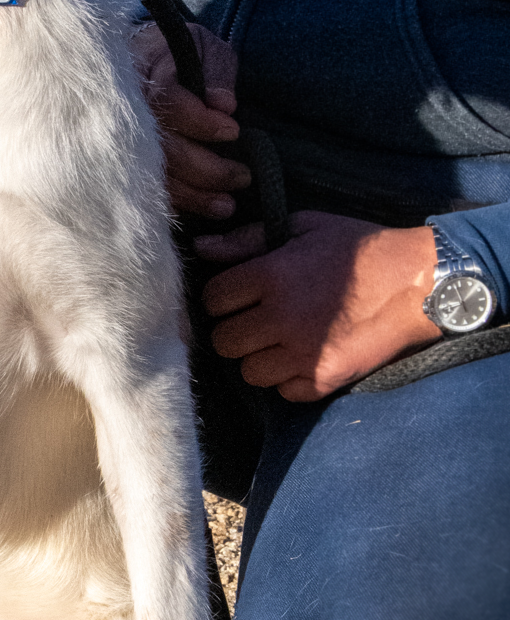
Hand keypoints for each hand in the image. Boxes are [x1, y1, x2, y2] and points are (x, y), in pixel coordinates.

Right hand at [131, 22, 249, 217]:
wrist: (139, 59)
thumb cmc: (178, 52)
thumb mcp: (204, 46)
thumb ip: (216, 71)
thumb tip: (224, 104)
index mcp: (143, 69)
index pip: (168, 101)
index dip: (200, 121)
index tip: (233, 130)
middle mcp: (124, 106)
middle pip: (161, 147)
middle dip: (206, 168)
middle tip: (242, 175)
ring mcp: (117, 134)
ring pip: (152, 174)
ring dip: (192, 195)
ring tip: (226, 204)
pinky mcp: (119, 158)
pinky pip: (141, 188)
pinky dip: (171, 203)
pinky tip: (198, 208)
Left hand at [197, 211, 441, 400]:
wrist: (418, 283)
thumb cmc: (359, 248)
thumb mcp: (303, 227)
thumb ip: (248, 239)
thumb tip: (202, 247)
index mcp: (270, 275)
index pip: (212, 300)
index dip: (221, 298)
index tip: (236, 296)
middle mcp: (281, 317)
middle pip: (224, 341)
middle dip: (234, 330)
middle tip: (254, 321)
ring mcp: (304, 353)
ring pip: (249, 372)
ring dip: (258, 358)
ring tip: (278, 342)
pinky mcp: (327, 379)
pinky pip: (284, 393)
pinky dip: (288, 381)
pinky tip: (301, 359)